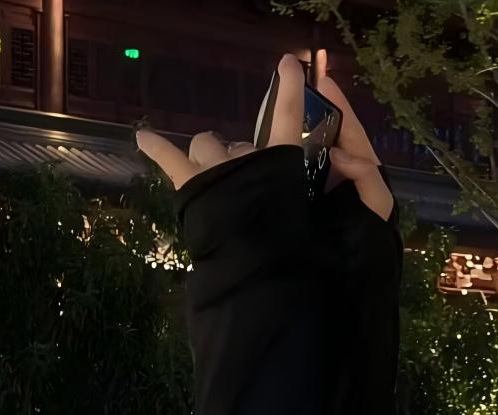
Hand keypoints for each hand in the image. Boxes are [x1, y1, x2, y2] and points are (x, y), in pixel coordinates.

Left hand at [135, 50, 393, 222]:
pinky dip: (156, 146)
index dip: (289, 90)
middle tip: (249, 185)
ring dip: (211, 158)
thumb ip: (354, 183)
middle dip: (243, 158)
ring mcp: (214, 169)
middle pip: (240, 145)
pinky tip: (143, 137)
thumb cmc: (295, 247)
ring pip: (206, 147)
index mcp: (279, 163)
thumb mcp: (337, 216)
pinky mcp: (190, 186)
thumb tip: (343, 160)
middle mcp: (245, 158)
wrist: (253, 267)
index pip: (288, 118)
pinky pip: (168, 158)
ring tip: (214, 175)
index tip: (289, 63)